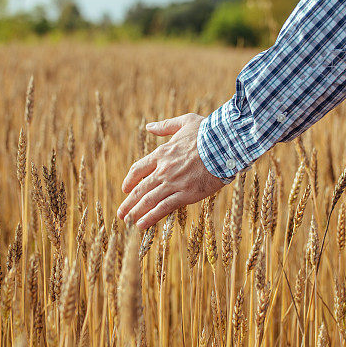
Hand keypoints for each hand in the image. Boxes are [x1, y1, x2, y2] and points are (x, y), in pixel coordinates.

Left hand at [117, 113, 224, 229]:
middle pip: (140, 189)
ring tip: (126, 222)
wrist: (225, 145)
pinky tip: (141, 225)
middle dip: (128, 202)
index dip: (130, 180)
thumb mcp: (184, 122)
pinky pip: (163, 208)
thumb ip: (165, 126)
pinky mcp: (185, 194)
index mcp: (162, 154)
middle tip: (120, 213)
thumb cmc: (208, 132)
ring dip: (135, 212)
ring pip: (148, 201)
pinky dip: (150, 217)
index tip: (125, 189)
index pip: (138, 169)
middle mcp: (163, 170)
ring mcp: (173, 183)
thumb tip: (149, 127)